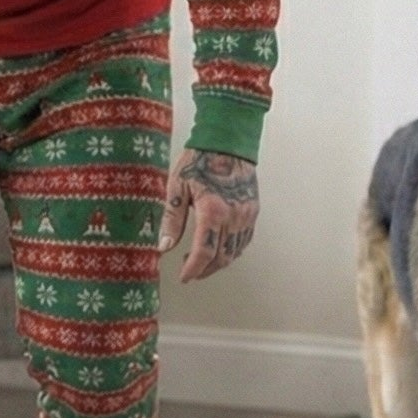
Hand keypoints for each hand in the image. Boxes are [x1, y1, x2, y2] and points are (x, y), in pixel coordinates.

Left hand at [159, 148, 258, 283]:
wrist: (227, 141)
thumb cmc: (200, 159)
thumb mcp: (177, 188)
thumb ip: (171, 220)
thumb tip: (164, 246)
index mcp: (213, 212)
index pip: (204, 253)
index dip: (193, 270)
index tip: (184, 277)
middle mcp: (234, 217)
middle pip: (222, 257)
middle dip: (205, 270)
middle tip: (190, 271)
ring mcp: (246, 215)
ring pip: (235, 251)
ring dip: (218, 262)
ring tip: (201, 260)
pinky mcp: (253, 211)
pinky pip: (245, 240)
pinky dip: (232, 250)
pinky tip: (220, 248)